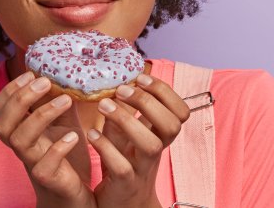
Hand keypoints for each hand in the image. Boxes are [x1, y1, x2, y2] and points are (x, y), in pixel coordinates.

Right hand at [0, 72, 95, 207]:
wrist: (75, 192)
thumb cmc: (67, 154)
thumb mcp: (64, 121)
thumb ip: (59, 98)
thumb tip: (64, 70)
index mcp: (19, 131)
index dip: (8, 92)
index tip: (30, 74)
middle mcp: (21, 147)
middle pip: (2, 124)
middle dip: (20, 99)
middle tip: (44, 82)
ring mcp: (32, 163)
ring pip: (20, 140)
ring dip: (41, 115)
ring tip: (64, 100)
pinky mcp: (48, 178)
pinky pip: (43, 165)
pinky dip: (58, 148)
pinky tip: (73, 136)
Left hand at [87, 73, 190, 207]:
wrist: (123, 205)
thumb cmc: (124, 164)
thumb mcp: (126, 136)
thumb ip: (124, 113)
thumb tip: (117, 82)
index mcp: (159, 136)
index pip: (180, 112)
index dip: (166, 92)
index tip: (141, 78)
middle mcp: (156, 151)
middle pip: (171, 125)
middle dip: (148, 102)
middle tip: (122, 90)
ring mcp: (142, 169)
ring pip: (149, 145)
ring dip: (127, 121)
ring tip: (103, 106)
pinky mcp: (125, 185)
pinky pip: (122, 167)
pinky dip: (106, 148)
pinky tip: (92, 134)